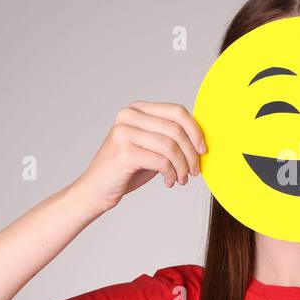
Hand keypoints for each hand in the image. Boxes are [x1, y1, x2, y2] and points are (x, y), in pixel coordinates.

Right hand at [72, 101, 205, 213]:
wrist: (96, 190)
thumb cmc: (126, 169)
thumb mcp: (151, 147)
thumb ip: (169, 137)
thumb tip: (201, 139)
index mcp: (137, 109)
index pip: (177, 111)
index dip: (195, 130)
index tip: (203, 150)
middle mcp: (129, 116)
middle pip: (176, 129)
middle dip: (191, 153)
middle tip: (194, 171)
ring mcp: (124, 132)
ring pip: (170, 146)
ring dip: (182, 166)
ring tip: (182, 179)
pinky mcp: (123, 152)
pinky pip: (161, 161)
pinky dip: (171, 174)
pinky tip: (169, 182)